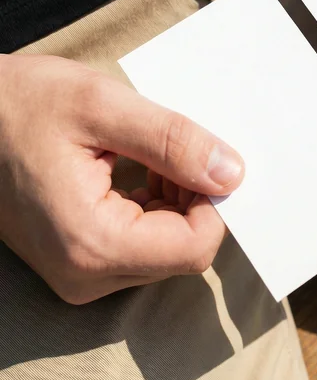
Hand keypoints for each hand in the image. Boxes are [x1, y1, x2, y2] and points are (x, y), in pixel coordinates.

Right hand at [0, 54, 243, 303]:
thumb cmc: (20, 104)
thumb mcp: (102, 106)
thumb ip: (173, 142)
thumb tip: (231, 173)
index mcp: (91, 243)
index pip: (194, 248)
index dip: (213, 202)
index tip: (204, 158)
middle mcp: (84, 275)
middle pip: (182, 252)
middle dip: (194, 200)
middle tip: (177, 149)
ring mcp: (79, 274)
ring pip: (165, 251)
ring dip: (176, 203)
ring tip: (153, 156)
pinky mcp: (78, 262)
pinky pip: (141, 247)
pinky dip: (155, 209)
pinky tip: (140, 172)